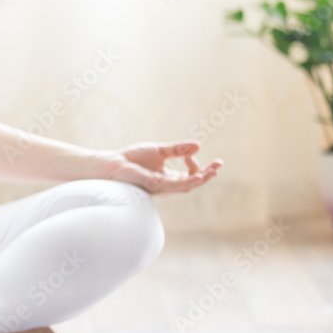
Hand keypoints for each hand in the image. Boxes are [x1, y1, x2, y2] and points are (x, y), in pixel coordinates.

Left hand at [96, 140, 222, 194]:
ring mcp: (161, 186)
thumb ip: (178, 149)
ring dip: (200, 179)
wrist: (113, 164)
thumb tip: (198, 145)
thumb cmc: (132, 159)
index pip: (190, 175)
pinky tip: (197, 177)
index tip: (195, 152)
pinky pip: (173, 185)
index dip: (197, 165)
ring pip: (185, 186)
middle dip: (207, 175)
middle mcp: (167, 184)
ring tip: (213, 172)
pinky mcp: (154, 185)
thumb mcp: (160, 151)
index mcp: (168, 177)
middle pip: (192, 183)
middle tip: (219, 166)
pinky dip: (186, 181)